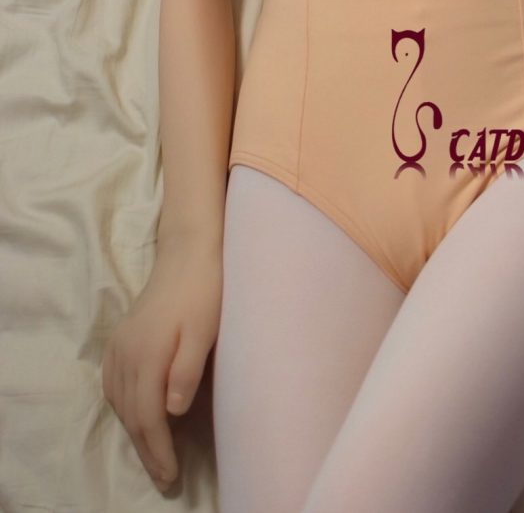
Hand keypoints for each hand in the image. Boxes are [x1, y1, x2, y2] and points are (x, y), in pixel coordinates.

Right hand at [102, 232, 222, 493]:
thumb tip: (171, 413)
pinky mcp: (122, 335)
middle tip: (164, 478)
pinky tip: (134, 413)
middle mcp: (125, 353)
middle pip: (131, 414)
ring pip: (120, 400)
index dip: (159, 451)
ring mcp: (120, 343)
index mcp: (146, 355)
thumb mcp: (204, 331)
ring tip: (154, 455)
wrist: (190, 249)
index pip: (148, 417)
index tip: (171, 477)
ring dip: (134, 431)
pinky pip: (113, 383)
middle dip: (146, 450)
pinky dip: (123, 406)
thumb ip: (187, 371)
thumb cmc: (206, 290)